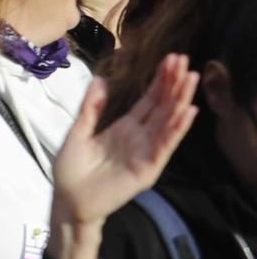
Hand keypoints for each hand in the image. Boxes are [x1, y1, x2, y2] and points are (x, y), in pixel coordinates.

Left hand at [51, 56, 198, 230]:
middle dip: (174, 84)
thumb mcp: (79, 131)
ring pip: (167, 123)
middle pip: (162, 107)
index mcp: (125, 128)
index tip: (171, 60)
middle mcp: (139, 138)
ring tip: (192, 80)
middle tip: (186, 61)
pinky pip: (163, 147)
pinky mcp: (146, 169)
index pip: (148, 100)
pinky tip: (187, 113)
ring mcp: (145, 153)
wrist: (67, 199)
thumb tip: (100, 79)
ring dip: (180, 101)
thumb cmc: (72, 168)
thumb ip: (91, 108)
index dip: (160, 81)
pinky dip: (175, 130)